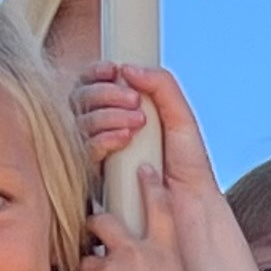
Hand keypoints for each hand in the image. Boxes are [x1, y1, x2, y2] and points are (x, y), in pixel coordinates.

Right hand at [71, 62, 233, 227]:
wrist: (190, 201)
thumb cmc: (187, 163)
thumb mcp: (180, 116)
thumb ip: (160, 85)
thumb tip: (127, 68)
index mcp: (120, 112)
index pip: (93, 84)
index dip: (97, 74)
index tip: (112, 70)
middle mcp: (103, 129)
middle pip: (81, 99)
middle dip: (104, 93)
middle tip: (132, 100)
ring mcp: (97, 152)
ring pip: (81, 122)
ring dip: (107, 115)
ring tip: (139, 123)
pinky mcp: (94, 175)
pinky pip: (85, 150)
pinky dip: (103, 138)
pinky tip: (125, 139)